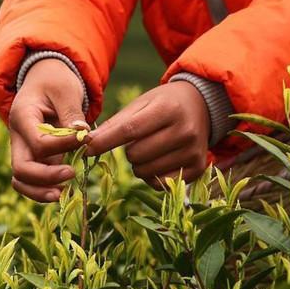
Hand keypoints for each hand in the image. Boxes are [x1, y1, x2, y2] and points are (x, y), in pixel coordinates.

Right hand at [8, 59, 88, 201]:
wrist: (45, 81)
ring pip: (21, 181)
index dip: (63, 146)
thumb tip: (82, 135)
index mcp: (22, 117)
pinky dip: (44, 191)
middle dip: (46, 178)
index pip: (38, 142)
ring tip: (64, 194)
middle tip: (72, 174)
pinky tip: (64, 191)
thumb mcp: (66, 90)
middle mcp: (17, 138)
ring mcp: (23, 151)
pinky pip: (32, 182)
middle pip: (22, 168)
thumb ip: (72, 113)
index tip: (86, 140)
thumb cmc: (55, 82)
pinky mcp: (34, 160)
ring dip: (40, 192)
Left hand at [86, 82, 209, 188]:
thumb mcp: (141, 104)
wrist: (202, 105)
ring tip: (151, 149)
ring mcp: (193, 151)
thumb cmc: (163, 104)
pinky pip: (160, 184)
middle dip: (129, 152)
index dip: (105, 142)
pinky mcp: (198, 168)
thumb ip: (115, 124)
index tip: (87, 149)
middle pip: (136, 155)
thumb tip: (87, 143)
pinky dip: (153, 176)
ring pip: (146, 172)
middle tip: (139, 141)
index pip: (129, 130)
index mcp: (168, 109)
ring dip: (140, 165)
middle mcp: (184, 131)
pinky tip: (160, 161)